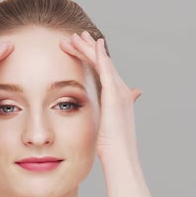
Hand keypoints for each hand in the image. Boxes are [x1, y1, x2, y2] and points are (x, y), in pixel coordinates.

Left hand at [59, 31, 141, 161]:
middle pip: (102, 63)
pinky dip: (100, 55)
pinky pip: (107, 70)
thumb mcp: (105, 131)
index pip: (101, 72)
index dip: (89, 59)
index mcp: (117, 99)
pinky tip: (93, 44)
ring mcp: (119, 93)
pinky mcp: (115, 96)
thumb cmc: (111, 151)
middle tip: (74, 36)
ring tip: (74, 37)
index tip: (76, 49)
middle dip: (87, 49)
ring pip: (103, 62)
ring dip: (88, 48)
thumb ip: (102, 120)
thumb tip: (99, 122)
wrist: (120, 159)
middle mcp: (121, 92)